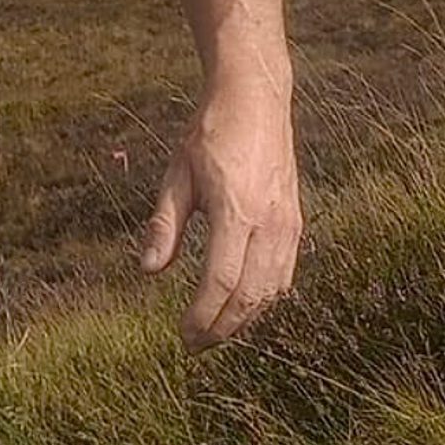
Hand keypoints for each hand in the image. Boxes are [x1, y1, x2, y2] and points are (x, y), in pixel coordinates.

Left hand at [140, 72, 301, 351]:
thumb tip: (147, 271)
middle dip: (223, 328)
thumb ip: (164, 225)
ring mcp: (288, 223)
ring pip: (272, 291)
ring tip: (215, 331)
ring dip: (245, 319)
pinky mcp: (296, 221)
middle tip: (195, 344)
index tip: (183, 336)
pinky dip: (265, 298)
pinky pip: (285, 273)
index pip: (222, 281)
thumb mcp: (177, 174)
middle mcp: (269, 221)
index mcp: (236, 209)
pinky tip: (244, 305)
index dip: (203, 316)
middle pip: (251, 296)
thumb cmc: (211, 134)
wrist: (256, 99)